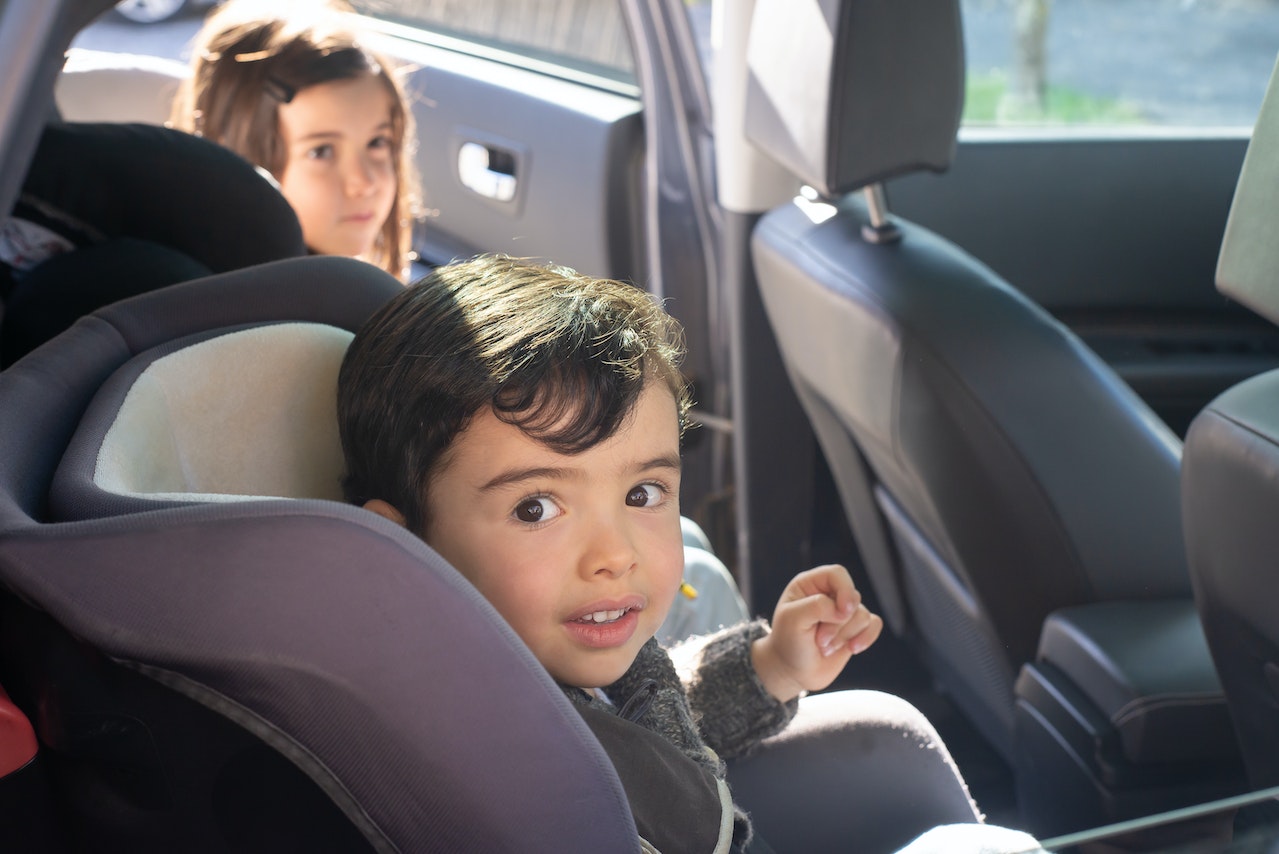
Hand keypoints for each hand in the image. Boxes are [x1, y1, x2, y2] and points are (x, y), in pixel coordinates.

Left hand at [750, 564, 882, 702]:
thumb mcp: (792, 620)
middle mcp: (829, 594)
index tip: (842, 612)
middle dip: (838, 624)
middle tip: (819, 639)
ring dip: (845, 636)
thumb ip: (817, 606)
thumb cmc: (788, 643)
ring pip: (863, 615)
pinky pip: (875, 625)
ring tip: (826, 647)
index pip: (837, 574)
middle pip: (853, 597)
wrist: (793, 672)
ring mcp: (844, 612)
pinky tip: (852, 648)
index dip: (845, 590)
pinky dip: (866, 638)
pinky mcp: (856, 629)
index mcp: (810, 584)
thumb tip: (844, 609)